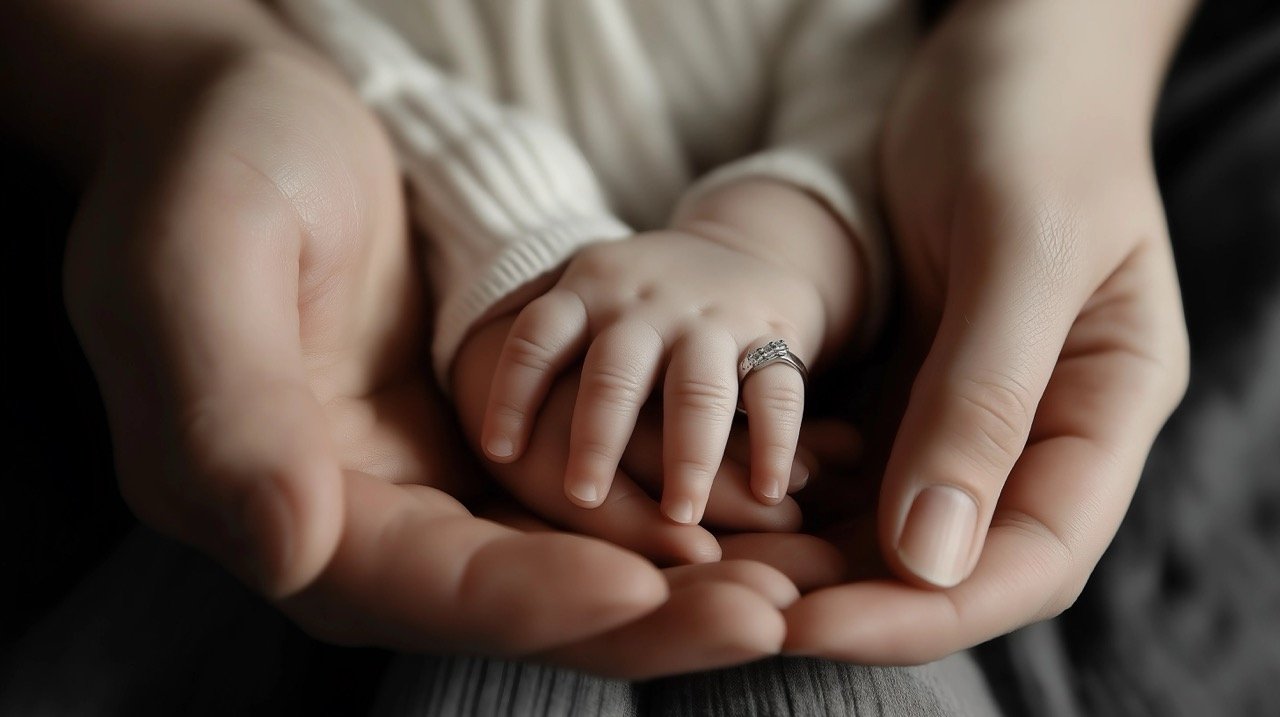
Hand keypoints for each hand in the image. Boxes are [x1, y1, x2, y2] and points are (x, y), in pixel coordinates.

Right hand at [60, 49, 818, 675]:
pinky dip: (660, 503)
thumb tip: (287, 553)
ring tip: (793, 577)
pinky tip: (752, 505)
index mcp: (279, 509)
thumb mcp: (189, 272)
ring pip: (563, 560)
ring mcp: (424, 486)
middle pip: (516, 601)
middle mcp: (360, 526)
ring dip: (677, 577)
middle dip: (644, 612)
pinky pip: (577, 494)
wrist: (238, 114)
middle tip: (771, 610)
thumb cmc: (202, 174)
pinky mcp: (473, 443)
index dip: (537, 599)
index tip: (647, 586)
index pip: (427, 587)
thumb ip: (224, 418)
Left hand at [454, 313, 812, 563]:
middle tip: (584, 498)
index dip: (513, 390)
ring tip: (680, 513)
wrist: (748, 250)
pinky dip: (778, 442)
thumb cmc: (643, 304)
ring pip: (699, 387)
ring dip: (690, 453)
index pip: (537, 336)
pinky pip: (780, 391)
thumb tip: (485, 451)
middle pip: (615, 370)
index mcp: (588, 292)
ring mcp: (712, 321)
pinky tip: (772, 489)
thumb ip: (550, 353)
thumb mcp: (588, 299)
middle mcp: (646, 305)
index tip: (498, 451)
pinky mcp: (776, 336)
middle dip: (598, 437)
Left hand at [784, 0, 1191, 662]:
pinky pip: (847, 461)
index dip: (922, 616)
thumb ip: (985, 398)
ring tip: (703, 555)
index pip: (1029, 562)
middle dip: (839, 593)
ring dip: (799, 549)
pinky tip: (722, 483)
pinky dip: (787, 485)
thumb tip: (930, 560)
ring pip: (884, 522)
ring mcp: (970, 413)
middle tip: (722, 597)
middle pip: (945, 561)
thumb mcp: (1019, 249)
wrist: (1001, 57)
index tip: (809, 625)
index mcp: (1105, 412)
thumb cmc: (1036, 126)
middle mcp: (1039, 432)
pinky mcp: (910, 384)